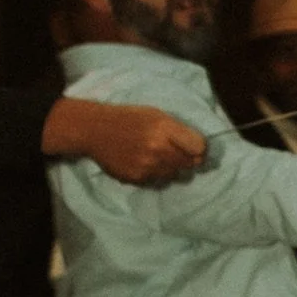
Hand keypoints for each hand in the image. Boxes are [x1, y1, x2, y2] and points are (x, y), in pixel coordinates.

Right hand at [45, 97, 208, 185]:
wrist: (95, 130)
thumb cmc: (129, 119)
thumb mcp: (157, 115)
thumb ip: (179, 131)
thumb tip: (200, 150)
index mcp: (165, 128)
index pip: (200, 148)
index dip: (200, 148)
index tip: (195, 148)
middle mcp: (158, 149)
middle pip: (190, 164)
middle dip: (188, 159)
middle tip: (176, 153)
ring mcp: (147, 166)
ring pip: (175, 175)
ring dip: (172, 168)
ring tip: (157, 156)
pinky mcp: (137, 178)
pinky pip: (157, 181)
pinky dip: (155, 174)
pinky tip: (144, 162)